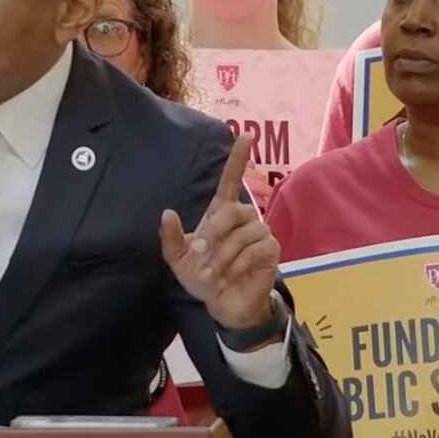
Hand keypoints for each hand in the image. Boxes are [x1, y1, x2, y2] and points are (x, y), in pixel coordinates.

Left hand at [161, 133, 279, 331]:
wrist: (222, 304)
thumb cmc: (203, 277)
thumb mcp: (179, 260)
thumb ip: (171, 238)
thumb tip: (166, 212)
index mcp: (221, 213)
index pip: (231, 179)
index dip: (237, 158)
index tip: (244, 133)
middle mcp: (243, 218)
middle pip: (233, 210)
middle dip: (213, 233)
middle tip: (200, 255)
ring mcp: (260, 233)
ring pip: (244, 232)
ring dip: (223, 255)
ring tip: (212, 272)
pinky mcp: (271, 251)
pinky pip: (256, 249)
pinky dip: (238, 264)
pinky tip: (231, 275)